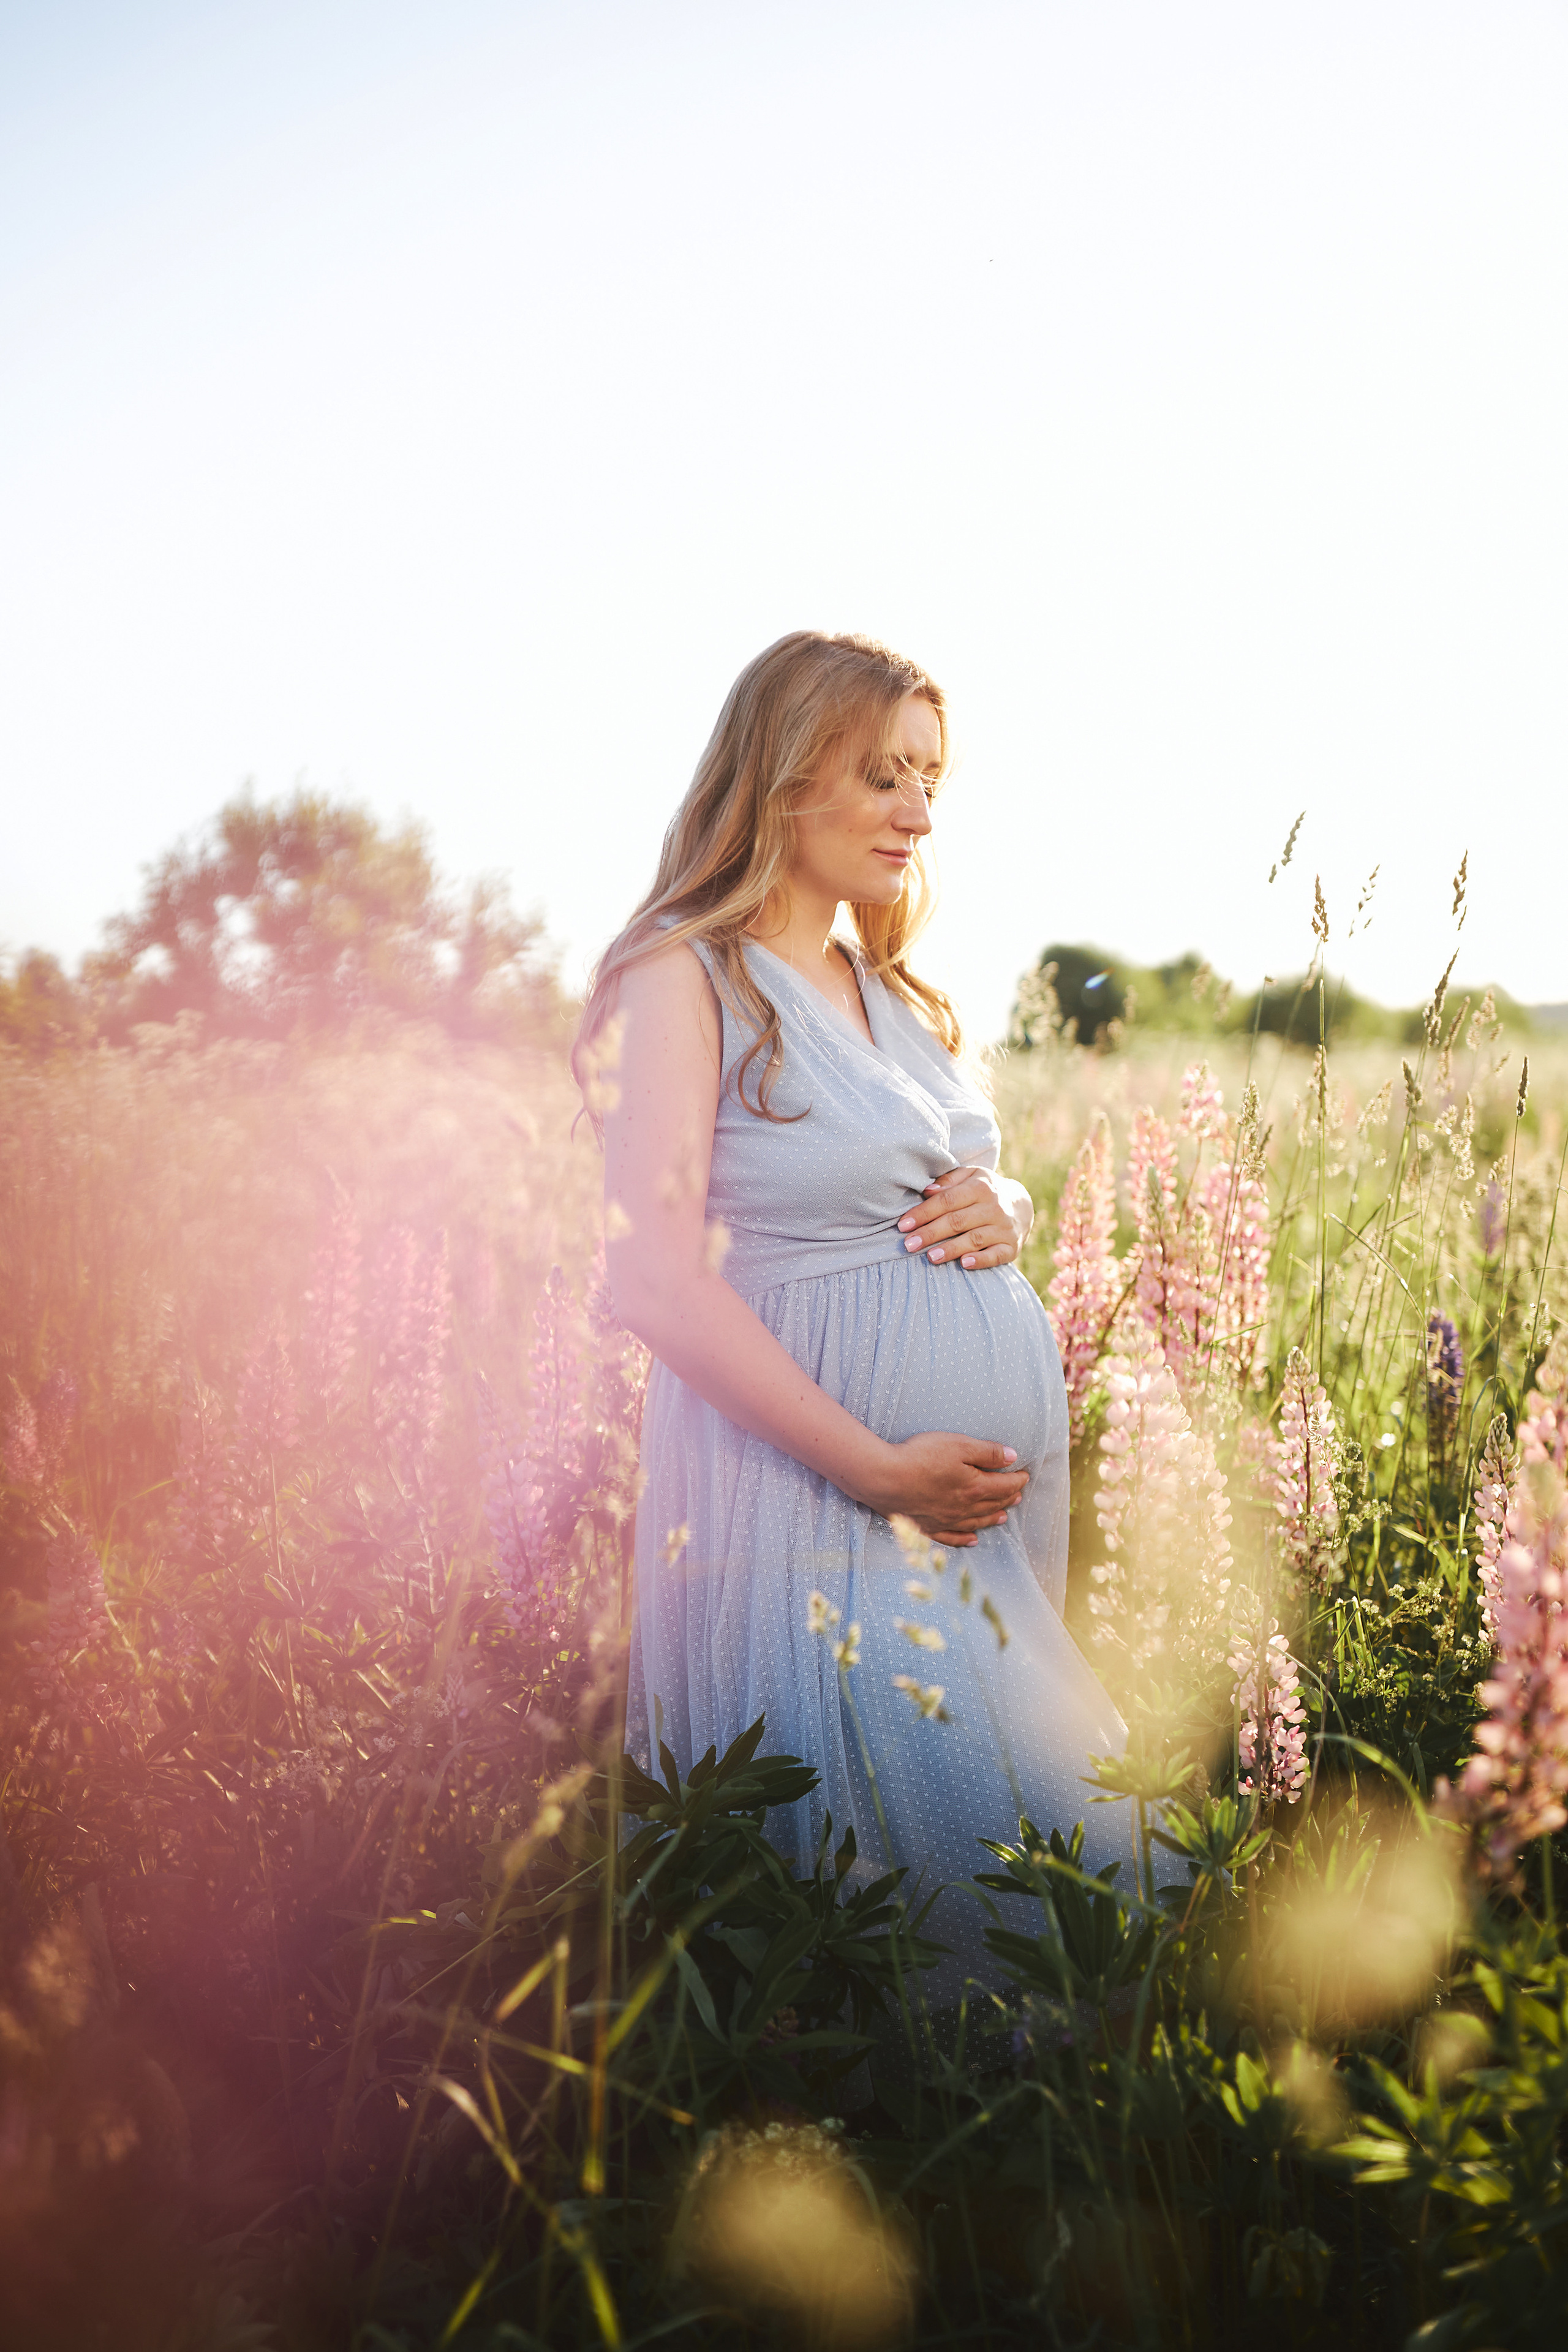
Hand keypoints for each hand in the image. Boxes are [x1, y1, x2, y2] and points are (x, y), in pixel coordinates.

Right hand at [862, 1430, 1029, 1546]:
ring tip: (1003, 1517)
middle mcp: (964, 1508)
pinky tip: (973, 1539)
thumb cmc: (921, 1457)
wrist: (884, 1479)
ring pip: (976, 1522)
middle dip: (1007, 1499)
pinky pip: (953, 1538)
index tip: (1024, 1475)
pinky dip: (966, 1539)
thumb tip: (1013, 1457)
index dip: (1017, 1480)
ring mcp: (946, 1521)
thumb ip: (987, 1453)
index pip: (1004, 1486)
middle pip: (992, 1505)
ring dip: (992, 1519)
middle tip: (1017, 1495)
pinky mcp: (929, 1527)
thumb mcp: (958, 1445)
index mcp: (975, 1487)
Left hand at [896, 1165, 1033, 1270]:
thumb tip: (927, 1191)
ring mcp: (1004, 1228)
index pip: (947, 1200)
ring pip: (974, 1239)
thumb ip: (948, 1181)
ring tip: (930, 1257)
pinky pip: (996, 1255)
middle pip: (957, 1221)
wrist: (1021, 1206)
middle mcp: (994, 1207)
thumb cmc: (984, 1190)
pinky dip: (981, 1260)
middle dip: (931, 1233)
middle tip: (909, 1245)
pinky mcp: (1011, 1247)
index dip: (924, 1213)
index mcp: (980, 1187)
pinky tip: (964, 1264)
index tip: (903, 1225)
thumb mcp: (970, 1176)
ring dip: (951, 1249)